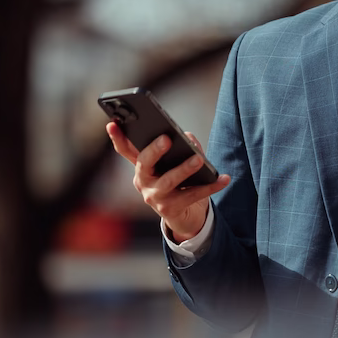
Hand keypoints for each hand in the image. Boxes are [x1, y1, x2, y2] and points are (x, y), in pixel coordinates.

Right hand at [106, 123, 229, 239]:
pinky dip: (211, 186)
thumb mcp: (178, 163)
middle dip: (154, 150)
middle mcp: (143, 181)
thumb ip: (183, 147)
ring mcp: (154, 197)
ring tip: (198, 159)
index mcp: (142, 167)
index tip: (112, 123)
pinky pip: (193, 195)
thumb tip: (188, 138)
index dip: (118, 137)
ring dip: (184, 169)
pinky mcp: (170, 209)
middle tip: (167, 139)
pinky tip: (224, 178)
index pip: (127, 150)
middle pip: (144, 163)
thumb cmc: (180, 182)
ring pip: (168, 181)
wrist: (185, 215)